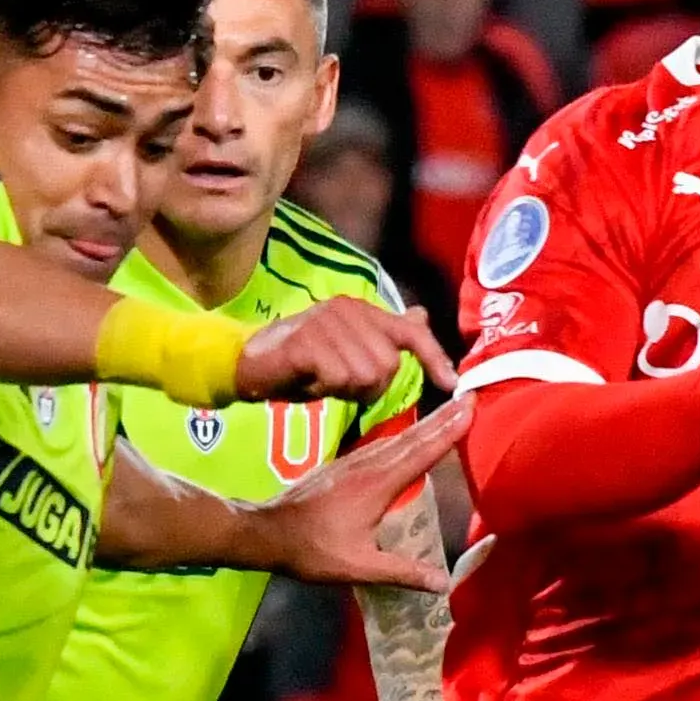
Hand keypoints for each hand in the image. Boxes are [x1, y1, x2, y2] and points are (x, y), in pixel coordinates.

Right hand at [233, 297, 459, 406]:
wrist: (247, 362)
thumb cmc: (300, 360)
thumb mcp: (349, 349)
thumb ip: (385, 335)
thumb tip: (422, 317)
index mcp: (363, 310)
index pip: (412, 334)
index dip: (435, 359)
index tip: (453, 385)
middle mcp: (349, 310)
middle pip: (389, 366)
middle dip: (370, 387)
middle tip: (340, 384)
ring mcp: (327, 324)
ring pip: (366, 375)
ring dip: (346, 390)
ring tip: (322, 380)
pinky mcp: (308, 342)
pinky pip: (339, 378)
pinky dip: (326, 389)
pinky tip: (309, 380)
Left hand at [245, 397, 471, 588]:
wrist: (266, 531)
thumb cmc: (312, 549)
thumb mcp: (359, 567)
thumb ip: (402, 573)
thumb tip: (444, 584)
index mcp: (378, 483)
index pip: (422, 451)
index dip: (448, 430)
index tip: (471, 406)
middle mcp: (369, 464)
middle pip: (413, 437)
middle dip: (444, 418)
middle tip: (470, 398)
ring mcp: (355, 462)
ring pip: (398, 438)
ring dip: (426, 425)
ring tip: (451, 413)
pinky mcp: (345, 466)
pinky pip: (383, 445)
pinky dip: (405, 437)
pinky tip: (410, 438)